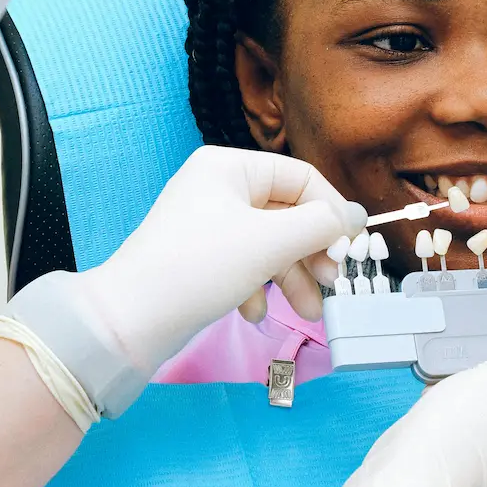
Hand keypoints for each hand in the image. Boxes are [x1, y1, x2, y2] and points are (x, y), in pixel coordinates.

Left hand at [79, 146, 366, 372]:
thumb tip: (355, 216)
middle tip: (331, 284)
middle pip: (287, 213)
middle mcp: (217, 188)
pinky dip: (257, 288)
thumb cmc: (199, 267)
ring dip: (292, 277)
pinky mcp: (199, 258)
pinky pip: (244, 265)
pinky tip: (252, 313)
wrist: (131, 320)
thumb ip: (320, 225)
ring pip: (269, 244)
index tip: (349, 251)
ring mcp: (207, 224)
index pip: (301, 178)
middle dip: (312, 252)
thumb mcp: (269, 242)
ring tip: (306, 312)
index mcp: (229, 166)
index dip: (330, 213)